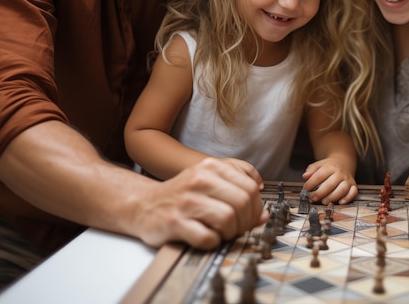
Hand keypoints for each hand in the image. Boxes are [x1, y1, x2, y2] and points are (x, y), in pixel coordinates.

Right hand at [133, 157, 268, 249]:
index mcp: (211, 166)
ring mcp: (187, 201)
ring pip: (228, 219)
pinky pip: (208, 238)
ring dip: (230, 233)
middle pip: (242, 203)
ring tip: (221, 232)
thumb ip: (240, 184)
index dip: (256, 207)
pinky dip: (212, 242)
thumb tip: (264, 212)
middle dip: (245, 222)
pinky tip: (206, 237)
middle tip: (237, 228)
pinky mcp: (176, 222)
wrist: (144, 204)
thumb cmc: (183, 193)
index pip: (250, 188)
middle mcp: (200, 179)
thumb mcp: (211, 176)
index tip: (251, 216)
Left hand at [301, 158, 357, 204]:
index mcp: (330, 166)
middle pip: (331, 184)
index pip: (320, 175)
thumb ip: (311, 170)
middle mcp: (340, 173)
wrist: (343, 162)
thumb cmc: (330, 166)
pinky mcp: (353, 185)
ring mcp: (347, 180)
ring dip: (332, 197)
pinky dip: (348, 198)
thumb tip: (305, 176)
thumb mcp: (319, 164)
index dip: (312, 183)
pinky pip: (353, 192)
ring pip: (342, 189)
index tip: (306, 188)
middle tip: (313, 198)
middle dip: (320, 193)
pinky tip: (340, 202)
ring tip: (324, 201)